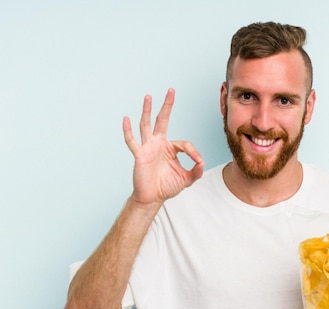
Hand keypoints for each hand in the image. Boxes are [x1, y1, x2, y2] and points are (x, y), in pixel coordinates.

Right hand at [123, 89, 204, 205]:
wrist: (153, 198)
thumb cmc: (167, 186)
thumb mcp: (186, 179)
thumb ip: (196, 172)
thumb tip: (202, 162)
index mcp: (170, 148)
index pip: (184, 144)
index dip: (193, 152)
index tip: (198, 162)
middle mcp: (158, 144)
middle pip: (163, 120)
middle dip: (167, 106)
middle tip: (171, 91)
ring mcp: (148, 148)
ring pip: (146, 125)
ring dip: (148, 111)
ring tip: (148, 97)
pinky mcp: (139, 155)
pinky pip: (132, 141)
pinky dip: (128, 130)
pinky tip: (126, 119)